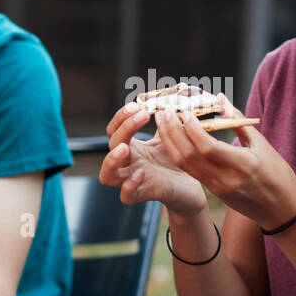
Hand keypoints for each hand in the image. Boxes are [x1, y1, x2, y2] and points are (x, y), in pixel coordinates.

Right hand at [101, 100, 207, 217]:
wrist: (190, 188)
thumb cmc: (176, 162)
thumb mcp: (170, 138)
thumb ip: (166, 121)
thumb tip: (167, 100)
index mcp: (132, 147)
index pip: (114, 129)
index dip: (121, 116)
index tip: (138, 105)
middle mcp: (128, 163)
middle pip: (112, 145)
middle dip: (124, 128)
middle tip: (142, 115)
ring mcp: (132, 180)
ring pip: (106, 176)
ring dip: (112, 160)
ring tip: (125, 148)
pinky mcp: (142, 195)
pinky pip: (125, 195)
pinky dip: (129, 185)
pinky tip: (141, 173)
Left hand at [151, 94, 295, 230]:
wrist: (280, 210)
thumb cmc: (277, 174)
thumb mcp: (262, 144)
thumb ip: (237, 121)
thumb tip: (220, 98)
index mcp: (243, 165)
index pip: (209, 147)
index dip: (193, 129)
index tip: (185, 112)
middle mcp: (226, 178)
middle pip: (190, 155)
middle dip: (173, 132)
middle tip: (165, 111)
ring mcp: (217, 187)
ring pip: (185, 164)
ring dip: (170, 142)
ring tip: (163, 121)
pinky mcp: (213, 191)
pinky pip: (190, 170)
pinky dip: (178, 152)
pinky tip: (173, 138)